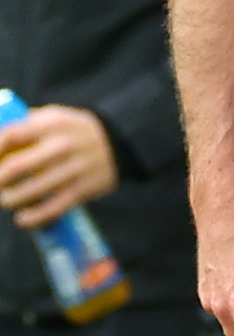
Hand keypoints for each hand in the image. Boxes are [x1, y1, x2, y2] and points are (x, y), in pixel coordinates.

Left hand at [0, 106, 116, 227]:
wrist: (120, 143)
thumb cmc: (75, 131)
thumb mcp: (55, 117)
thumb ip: (26, 124)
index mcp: (52, 124)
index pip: (11, 135)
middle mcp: (62, 146)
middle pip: (15, 167)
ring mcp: (73, 169)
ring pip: (30, 192)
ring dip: (10, 200)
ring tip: (7, 200)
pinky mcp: (82, 189)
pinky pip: (51, 209)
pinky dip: (32, 218)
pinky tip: (22, 219)